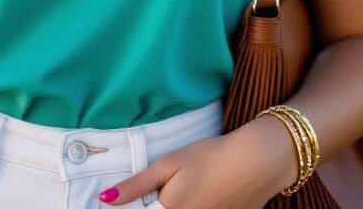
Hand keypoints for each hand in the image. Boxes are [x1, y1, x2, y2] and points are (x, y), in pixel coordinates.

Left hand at [97, 117, 298, 208]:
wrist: (256, 163)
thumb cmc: (209, 158)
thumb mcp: (169, 164)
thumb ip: (137, 185)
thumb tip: (105, 198)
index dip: (130, 206)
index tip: (123, 199)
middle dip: (153, 203)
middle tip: (168, 187)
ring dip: (174, 204)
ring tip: (190, 185)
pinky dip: (194, 205)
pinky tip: (202, 192)